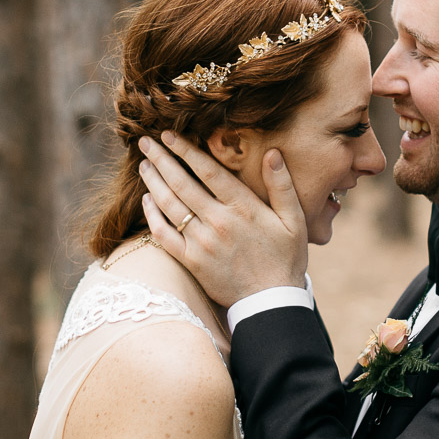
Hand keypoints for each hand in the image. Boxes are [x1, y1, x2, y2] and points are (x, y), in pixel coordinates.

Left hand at [138, 132, 309, 307]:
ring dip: (154, 182)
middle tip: (146, 142)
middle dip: (162, 159)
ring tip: (145, 164)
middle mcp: (218, 222)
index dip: (185, 150)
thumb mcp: (294, 220)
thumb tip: (272, 152)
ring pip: (169, 206)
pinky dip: (152, 216)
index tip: (169, 135)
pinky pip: (164, 235)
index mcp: (243, 208)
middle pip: (182, 184)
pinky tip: (147, 201)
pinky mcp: (191, 262)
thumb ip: (281, 185)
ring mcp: (202, 243)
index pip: (207, 171)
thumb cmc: (285, 259)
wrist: (271, 303)